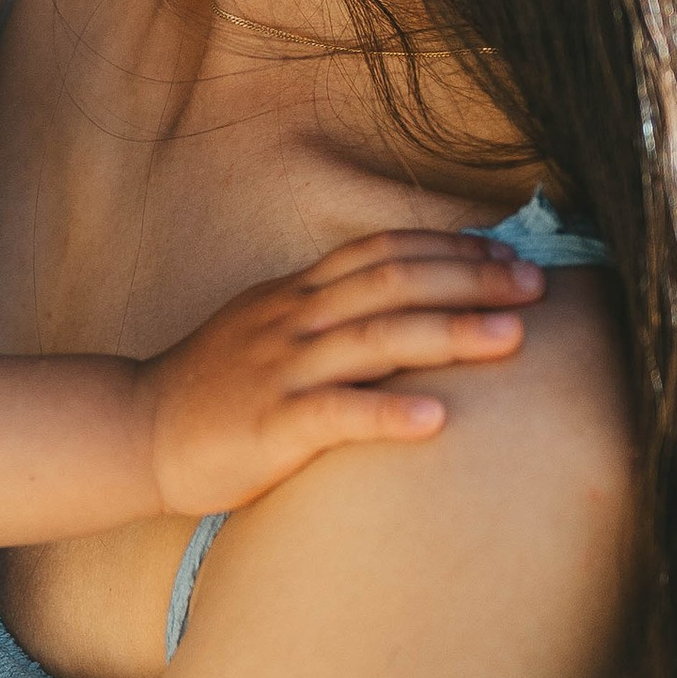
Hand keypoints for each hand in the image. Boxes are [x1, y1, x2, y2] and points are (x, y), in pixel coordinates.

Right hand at [142, 232, 546, 519]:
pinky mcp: (271, 424)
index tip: (510, 255)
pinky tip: (437, 419)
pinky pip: (336, 414)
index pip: (384, 250)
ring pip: (377, 339)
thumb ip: (331, 309)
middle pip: (394, 282)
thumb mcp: (270, 326)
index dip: (451, 247)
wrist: (139, 430)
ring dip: (451, 334)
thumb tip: (408, 299)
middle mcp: (295, 320)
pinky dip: (389, 412)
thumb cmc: (216, 387)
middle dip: (472, 280)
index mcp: (298, 294)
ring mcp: (283, 369)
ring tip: (513, 339)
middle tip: (537, 287)